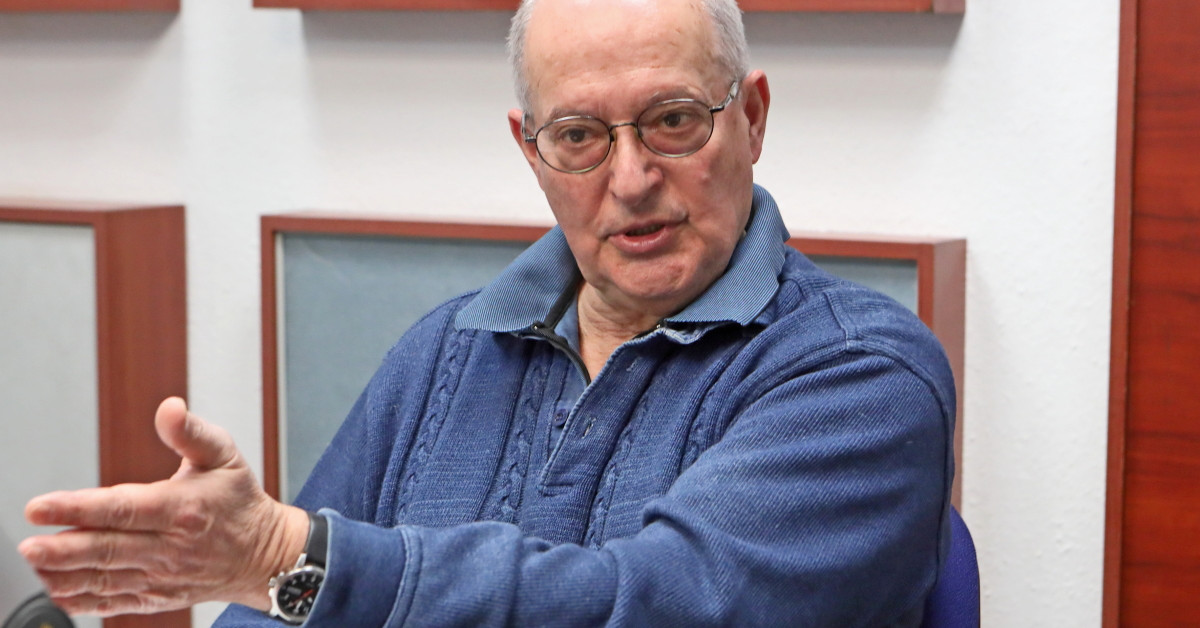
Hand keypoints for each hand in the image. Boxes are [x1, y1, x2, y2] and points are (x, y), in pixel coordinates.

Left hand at [19, 397, 309, 616]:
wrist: (265, 555)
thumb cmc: (239, 502)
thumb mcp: (225, 455)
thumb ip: (191, 432)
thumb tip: (169, 407)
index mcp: (182, 508)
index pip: (122, 508)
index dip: (78, 508)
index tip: (41, 506)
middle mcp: (171, 546)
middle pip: (107, 549)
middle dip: (62, 549)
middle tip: (28, 545)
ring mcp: (163, 576)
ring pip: (105, 578)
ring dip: (65, 574)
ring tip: (37, 564)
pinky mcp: (159, 596)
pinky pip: (115, 602)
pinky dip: (84, 600)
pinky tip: (59, 590)